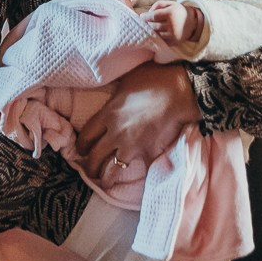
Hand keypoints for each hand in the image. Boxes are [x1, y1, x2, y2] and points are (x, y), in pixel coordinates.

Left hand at [74, 62, 198, 180]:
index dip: (81, 145)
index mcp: (108, 113)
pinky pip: (139, 169)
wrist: (179, 92)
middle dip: (90, 166)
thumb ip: (117, 92)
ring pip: (113, 168)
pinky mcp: (148, 152)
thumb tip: (114, 92)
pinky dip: (137, 175)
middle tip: (89, 170)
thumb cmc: (154, 79)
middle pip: (95, 156)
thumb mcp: (127, 79)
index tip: (81, 149)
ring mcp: (132, 145)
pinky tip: (135, 181)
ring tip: (105, 181)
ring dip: (107, 177)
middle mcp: (116, 132)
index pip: (86, 135)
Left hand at [145, 0, 198, 45]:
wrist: (193, 22)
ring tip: (150, 27)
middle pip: (153, 26)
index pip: (153, 16)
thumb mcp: (170, 4)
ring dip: (151, 31)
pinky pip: (161, 40)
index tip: (141, 16)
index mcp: (171, 13)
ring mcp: (173, 35)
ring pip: (156, 34)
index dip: (145, 17)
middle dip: (148, 24)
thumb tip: (148, 12)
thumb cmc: (178, 11)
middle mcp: (172, 25)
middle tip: (145, 22)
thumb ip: (158, 4)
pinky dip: (157, 37)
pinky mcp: (174, 42)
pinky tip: (156, 33)